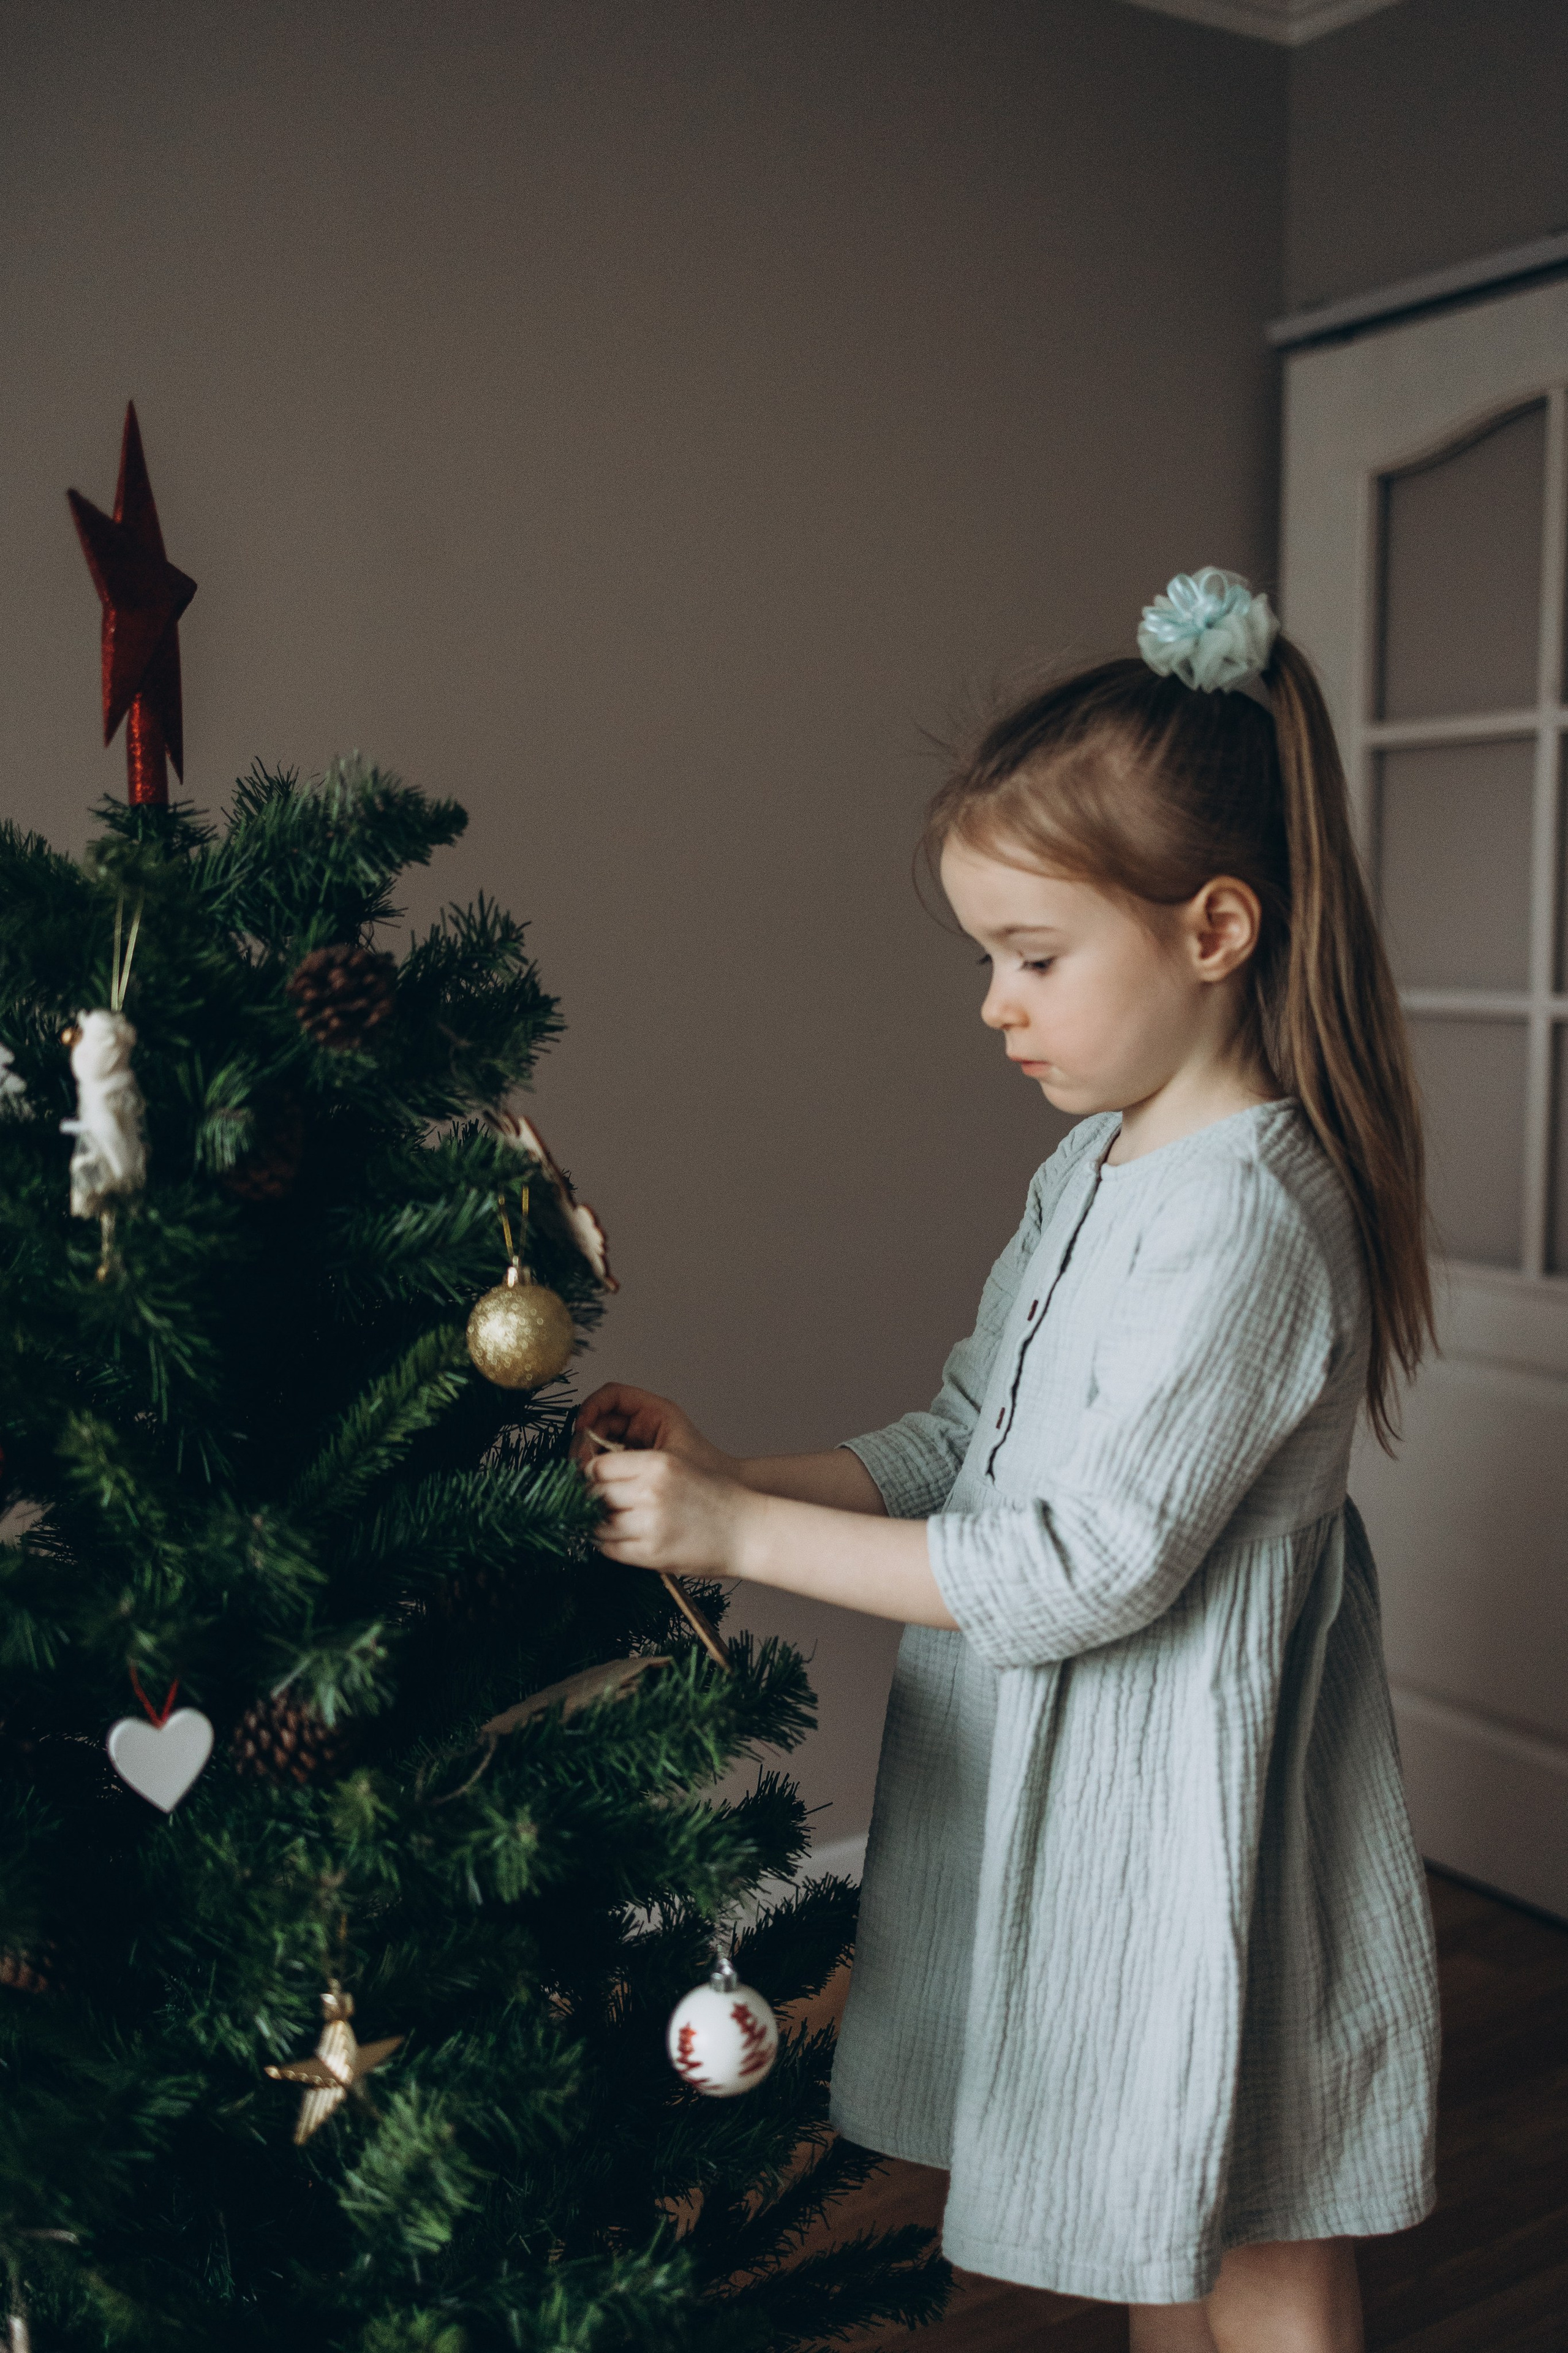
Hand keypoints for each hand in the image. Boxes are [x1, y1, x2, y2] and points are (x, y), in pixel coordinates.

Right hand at [573, 1383, 733, 1474]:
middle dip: (586, 1439)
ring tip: (590, 1479)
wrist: (725, 1494)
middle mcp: (642, 1421)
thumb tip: (590, 1462)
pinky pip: (607, 1460)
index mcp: (653, 1411)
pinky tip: (599, 1486)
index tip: (581, 1427)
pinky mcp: (634, 1461)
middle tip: (582, 1464)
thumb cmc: (704, 1470)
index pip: (611, 1395)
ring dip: (590, 1458)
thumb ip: (628, 1457)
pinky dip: (599, 1471)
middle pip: (599, 1419)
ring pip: (599, 1441)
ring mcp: (636, 1441)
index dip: (591, 1407)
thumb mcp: (665, 1460)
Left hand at [585, 1447, 749, 1577]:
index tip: (589, 1483)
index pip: (598, 1467)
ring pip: (598, 1524)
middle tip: (596, 1506)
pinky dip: (610, 1545)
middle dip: (589, 1502)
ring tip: (613, 1524)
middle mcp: (650, 1490)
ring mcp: (649, 1523)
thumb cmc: (716, 1498)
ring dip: (599, 1525)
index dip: (588, 1476)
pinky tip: (623, 1540)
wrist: (749, 1531)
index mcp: (657, 1463)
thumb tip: (594, 1478)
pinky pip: (610, 1549)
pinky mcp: (651, 1554)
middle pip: (593, 1495)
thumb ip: (638, 1470)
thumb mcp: (677, 1467)